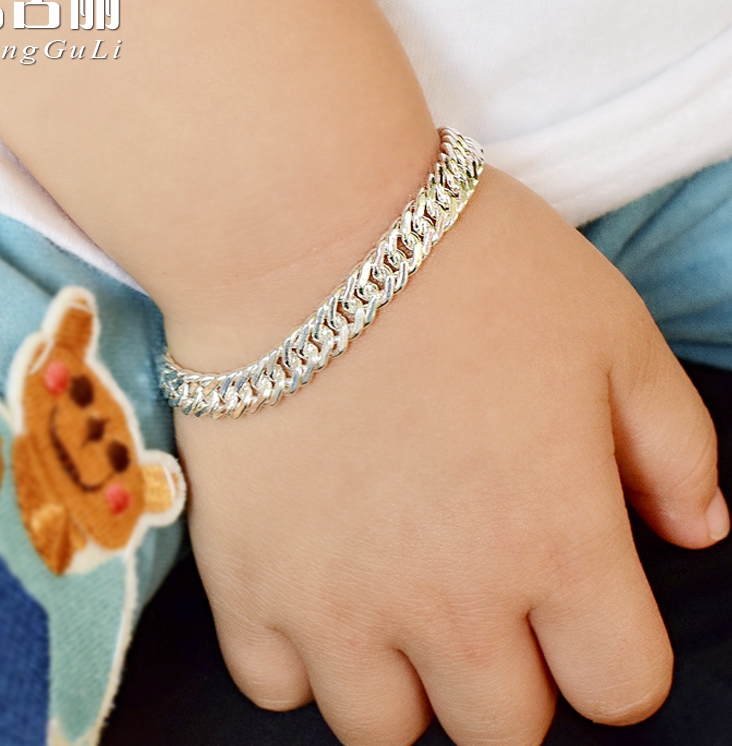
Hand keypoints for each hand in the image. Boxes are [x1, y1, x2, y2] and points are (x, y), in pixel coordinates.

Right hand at [171, 166, 725, 745]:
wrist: (303, 233)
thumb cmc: (464, 268)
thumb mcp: (610, 331)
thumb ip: (675, 446)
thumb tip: (699, 531)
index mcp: (557, 545)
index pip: (620, 688)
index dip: (610, 650)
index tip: (579, 602)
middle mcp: (449, 601)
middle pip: (502, 731)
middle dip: (509, 677)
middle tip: (481, 592)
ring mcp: (333, 602)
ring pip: (383, 731)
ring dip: (404, 682)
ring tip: (393, 598)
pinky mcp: (243, 580)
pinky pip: (275, 685)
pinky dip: (300, 654)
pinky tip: (314, 583)